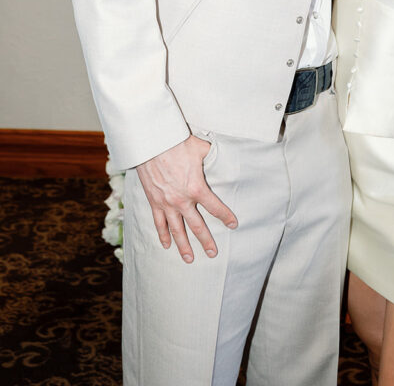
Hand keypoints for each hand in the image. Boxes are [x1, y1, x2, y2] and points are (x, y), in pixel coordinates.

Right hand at [136, 135, 237, 262]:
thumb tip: (222, 155)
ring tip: (189, 259)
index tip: (233, 224)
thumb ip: (212, 156)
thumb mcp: (200, 148)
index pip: (215, 207)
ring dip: (184, 246)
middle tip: (213, 254)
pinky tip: (166, 245)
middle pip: (197, 225)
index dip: (226, 216)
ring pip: (177, 230)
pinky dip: (162, 235)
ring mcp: (166, 203)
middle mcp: (182, 200)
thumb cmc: (177, 144)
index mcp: (196, 188)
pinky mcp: (154, 202)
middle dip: (206, 240)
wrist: (151, 143)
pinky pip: (159, 223)